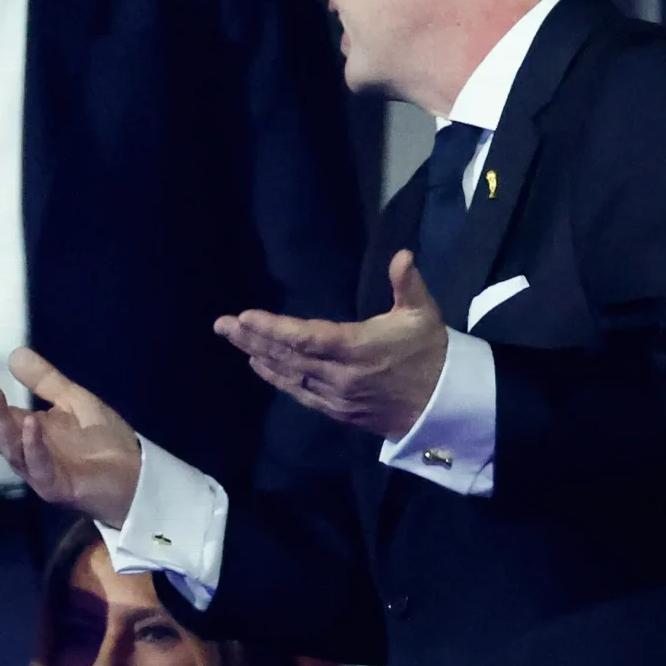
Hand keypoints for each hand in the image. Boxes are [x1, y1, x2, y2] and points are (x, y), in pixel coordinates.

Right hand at [0, 348, 142, 527]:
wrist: (138, 478)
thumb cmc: (105, 443)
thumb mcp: (74, 401)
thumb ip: (46, 381)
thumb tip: (15, 353)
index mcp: (25, 431)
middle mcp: (24, 451)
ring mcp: (37, 470)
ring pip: (8, 446)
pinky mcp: (56, 486)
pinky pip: (39, 466)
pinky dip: (32, 445)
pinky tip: (28, 422)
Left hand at [215, 249, 448, 437]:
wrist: (444, 405)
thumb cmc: (430, 353)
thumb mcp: (423, 314)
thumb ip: (407, 284)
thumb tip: (402, 254)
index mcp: (357, 348)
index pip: (305, 337)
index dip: (272, 328)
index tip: (245, 316)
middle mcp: (340, 375)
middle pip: (287, 356)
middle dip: (252, 339)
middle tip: (221, 325)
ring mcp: (336, 396)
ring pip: (288, 374)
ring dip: (258, 356)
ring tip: (232, 339)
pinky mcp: (336, 411)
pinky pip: (299, 393)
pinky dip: (276, 378)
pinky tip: (258, 364)